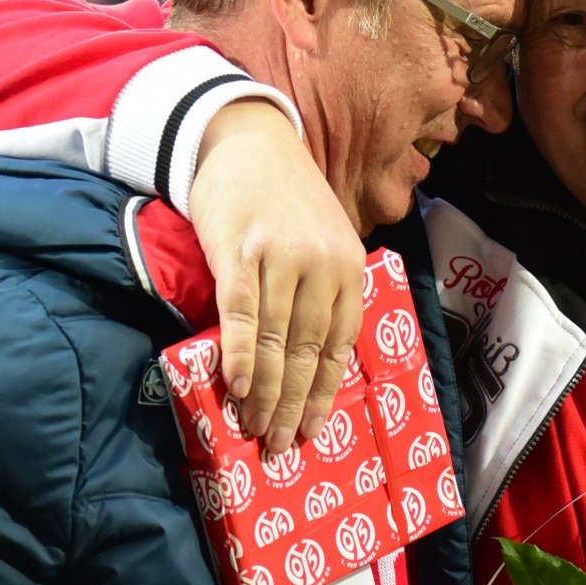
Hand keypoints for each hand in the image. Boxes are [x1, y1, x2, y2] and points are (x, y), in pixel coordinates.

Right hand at [187, 99, 364, 456]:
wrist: (247, 138)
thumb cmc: (283, 198)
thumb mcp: (323, 239)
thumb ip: (322, 291)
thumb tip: (305, 361)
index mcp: (348, 266)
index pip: (340, 344)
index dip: (325, 393)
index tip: (311, 431)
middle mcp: (323, 263)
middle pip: (309, 350)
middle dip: (294, 405)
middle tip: (280, 446)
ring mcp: (281, 256)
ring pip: (277, 340)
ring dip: (266, 393)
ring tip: (256, 430)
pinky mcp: (240, 250)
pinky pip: (243, 314)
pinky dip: (243, 354)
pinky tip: (237, 387)